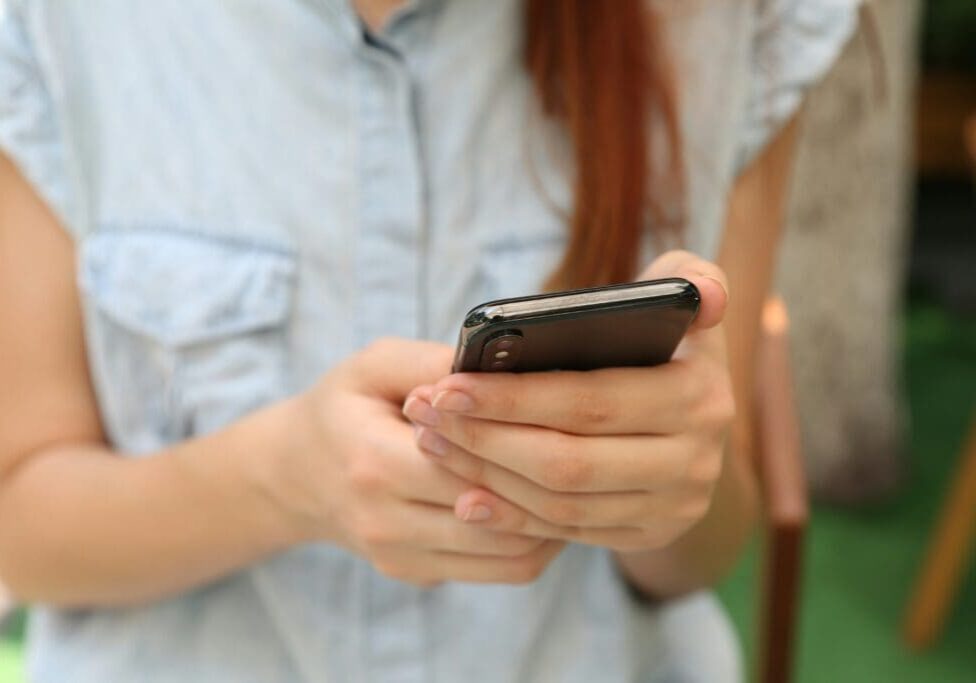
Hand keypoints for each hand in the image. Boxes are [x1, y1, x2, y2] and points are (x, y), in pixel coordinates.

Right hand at [265, 338, 563, 586]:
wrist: (297, 473)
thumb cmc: (344, 408)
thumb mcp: (374, 365)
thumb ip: (433, 362)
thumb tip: (502, 366)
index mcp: (373, 462)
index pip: (470, 465)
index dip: (523, 444)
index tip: (567, 419)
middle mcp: (385, 522)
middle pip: (498, 516)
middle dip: (550, 485)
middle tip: (592, 451)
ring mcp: (401, 557)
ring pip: (509, 556)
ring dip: (553, 521)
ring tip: (579, 480)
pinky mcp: (417, 575)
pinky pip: (498, 571)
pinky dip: (534, 541)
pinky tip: (549, 504)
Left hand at [402, 251, 733, 552]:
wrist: (694, 420)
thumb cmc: (666, 341)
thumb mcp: (684, 299)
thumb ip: (689, 276)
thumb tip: (704, 296)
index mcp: (699, 396)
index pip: (590, 402)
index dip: (513, 397)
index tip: (447, 385)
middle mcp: (694, 461)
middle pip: (567, 461)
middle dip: (485, 438)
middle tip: (425, 413)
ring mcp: (673, 506)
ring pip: (561, 502)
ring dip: (487, 476)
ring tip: (433, 442)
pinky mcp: (648, 534)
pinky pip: (568, 532)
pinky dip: (512, 516)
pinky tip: (466, 494)